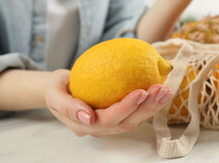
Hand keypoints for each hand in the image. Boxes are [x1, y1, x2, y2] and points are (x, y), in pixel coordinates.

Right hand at [45, 69, 172, 136]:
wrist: (61, 90)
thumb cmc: (57, 88)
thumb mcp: (54, 93)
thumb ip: (66, 105)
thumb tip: (87, 116)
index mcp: (84, 125)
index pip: (108, 119)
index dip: (126, 107)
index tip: (140, 91)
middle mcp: (99, 129)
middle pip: (127, 122)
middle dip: (146, 107)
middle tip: (160, 88)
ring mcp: (110, 125)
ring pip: (135, 120)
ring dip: (152, 106)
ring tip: (165, 90)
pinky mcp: (118, 117)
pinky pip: (136, 113)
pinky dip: (149, 103)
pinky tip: (160, 90)